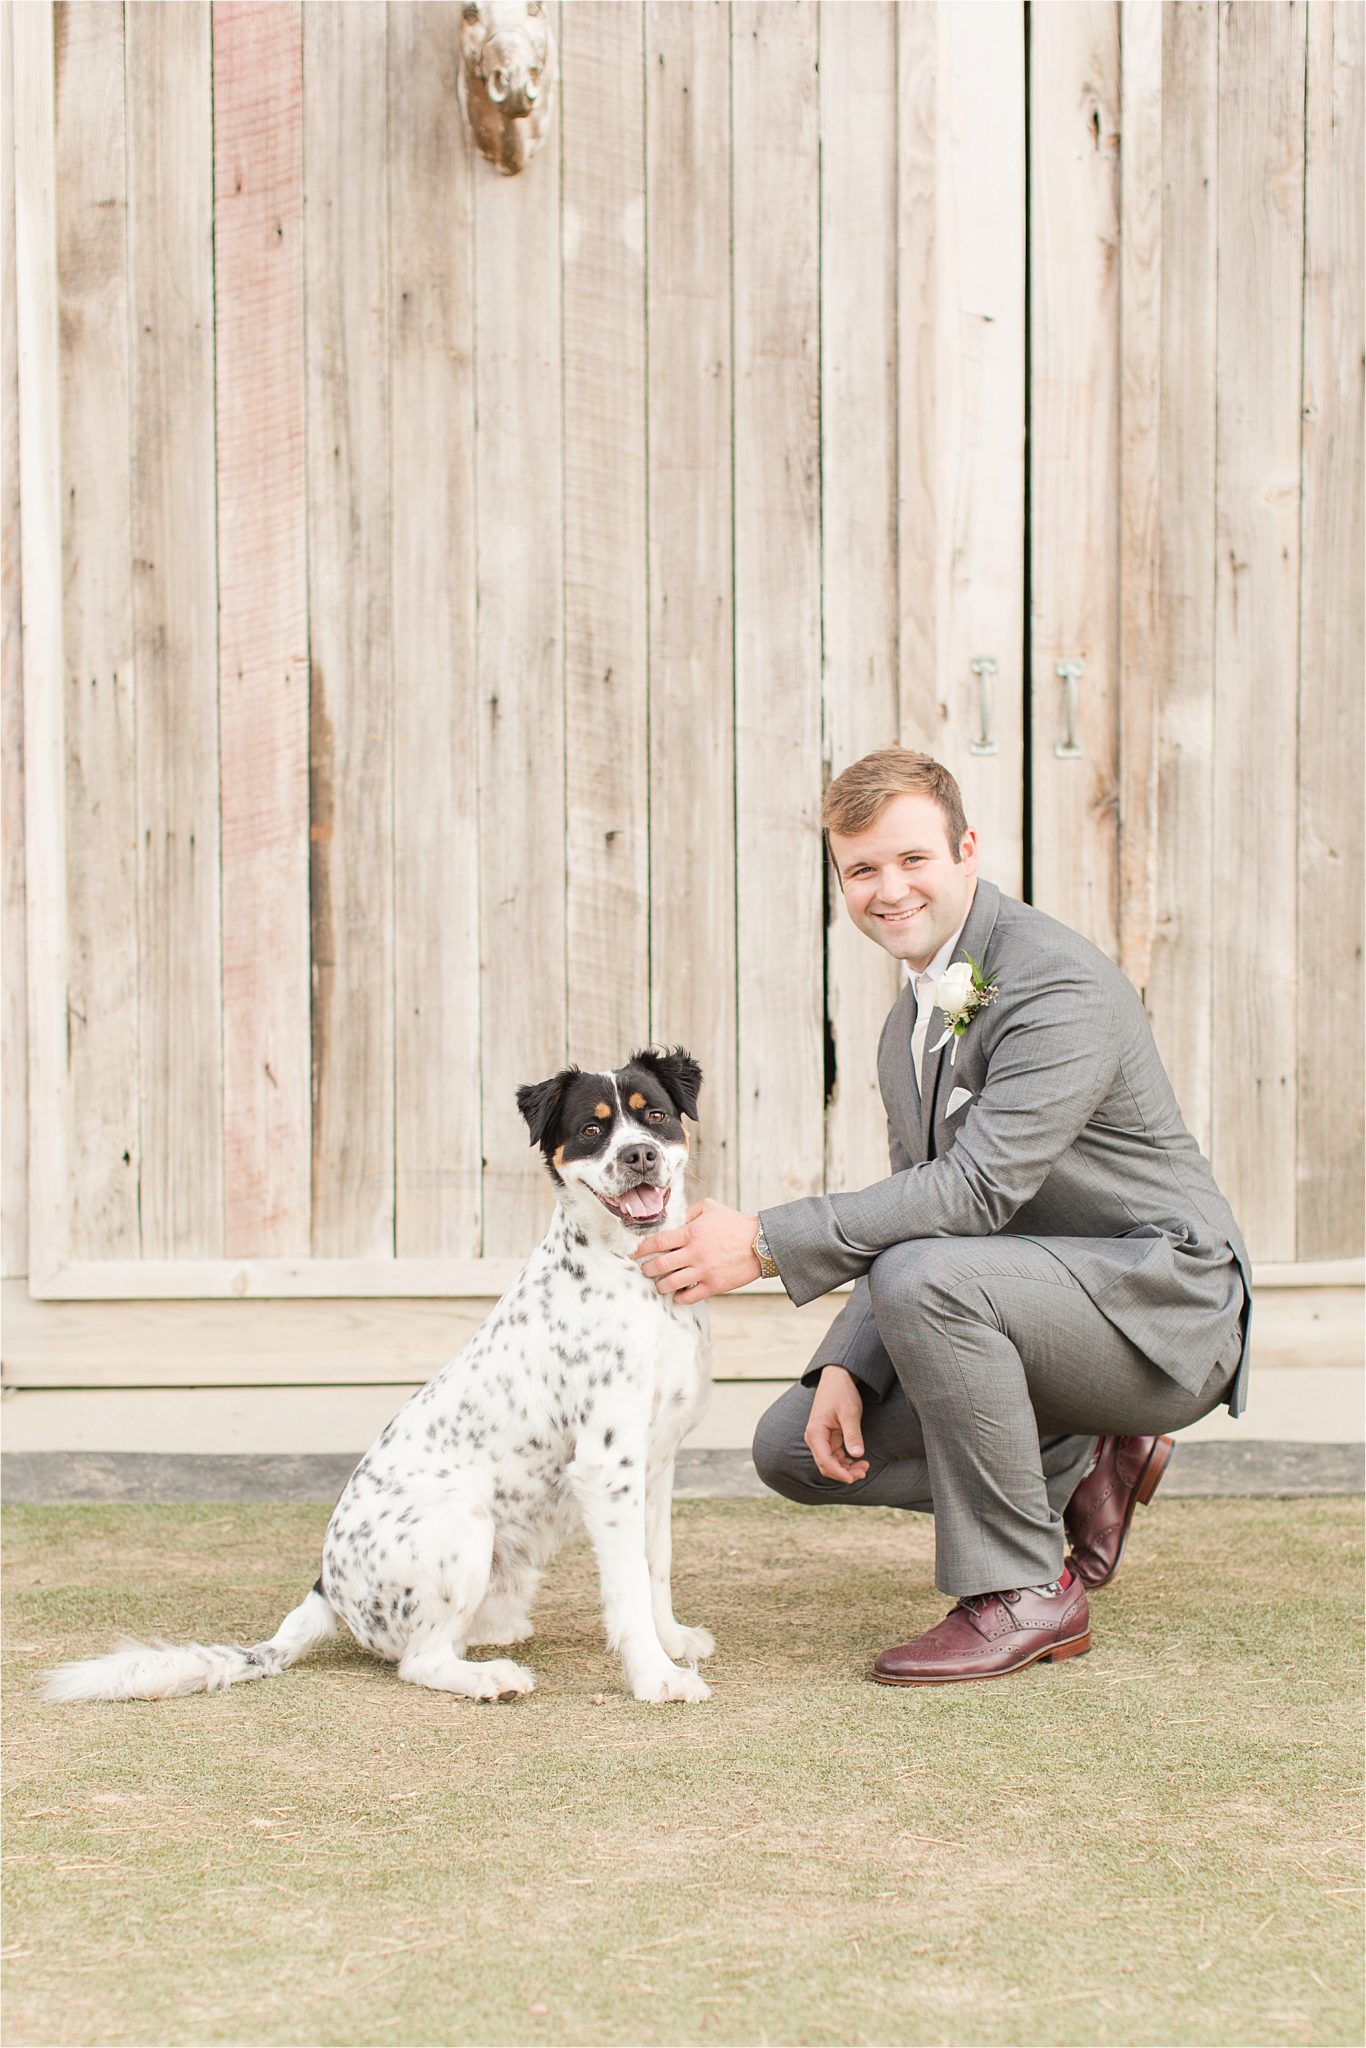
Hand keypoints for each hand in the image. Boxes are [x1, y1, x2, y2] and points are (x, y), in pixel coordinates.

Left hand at [632, 1199, 762, 1303]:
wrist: (761, 1243)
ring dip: (660, 1285)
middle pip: (659, 1265)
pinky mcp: (713, 1286)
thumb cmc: (736, 1224)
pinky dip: (678, 1297)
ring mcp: (703, 1271)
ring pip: (670, 1283)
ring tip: (659, 1283)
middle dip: (647, 1269)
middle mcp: (694, 1253)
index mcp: (691, 1233)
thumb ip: (689, 1212)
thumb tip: (673, 1219)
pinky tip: (677, 1294)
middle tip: (645, 1270)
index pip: (657, 1242)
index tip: (634, 1253)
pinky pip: (688, 1297)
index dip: (641, 1249)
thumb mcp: (711, 1208)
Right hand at [804, 1366, 868, 1483]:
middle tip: (864, 1472)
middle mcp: (814, 1438)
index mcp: (816, 1432)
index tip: (855, 1478)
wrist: (837, 1377)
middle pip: (826, 1465)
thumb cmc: (842, 1393)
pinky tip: (858, 1460)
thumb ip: (853, 1434)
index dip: (839, 1473)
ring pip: (830, 1462)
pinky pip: (834, 1455)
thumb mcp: (850, 1413)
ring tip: (864, 1467)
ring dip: (846, 1468)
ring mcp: (820, 1438)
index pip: (825, 1461)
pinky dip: (845, 1461)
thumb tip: (857, 1454)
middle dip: (844, 1472)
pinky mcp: (827, 1437)